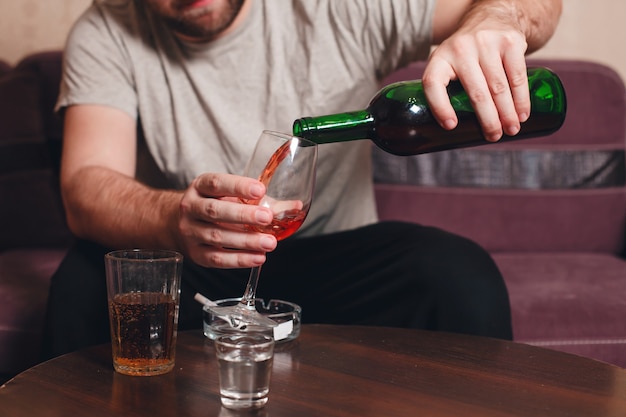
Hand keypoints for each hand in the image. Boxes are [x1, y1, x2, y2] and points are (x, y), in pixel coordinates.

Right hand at [177, 172, 277, 267]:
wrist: (176, 222)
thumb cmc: (212, 205)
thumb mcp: (230, 195)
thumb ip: (263, 200)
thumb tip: (295, 206)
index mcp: (201, 187)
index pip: (217, 184)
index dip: (238, 186)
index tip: (260, 190)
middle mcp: (191, 208)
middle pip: (215, 211)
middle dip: (243, 215)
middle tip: (267, 218)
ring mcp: (190, 232)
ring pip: (217, 237)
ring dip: (245, 241)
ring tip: (269, 243)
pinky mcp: (195, 253)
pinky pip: (217, 258)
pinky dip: (239, 260)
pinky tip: (257, 257)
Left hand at [424, 5, 529, 141]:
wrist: (491, 18)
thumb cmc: (466, 55)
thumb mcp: (448, 63)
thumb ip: (446, 90)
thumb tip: (451, 134)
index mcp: (440, 58)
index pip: (433, 84)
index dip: (440, 107)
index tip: (451, 126)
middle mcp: (461, 49)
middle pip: (475, 92)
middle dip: (488, 119)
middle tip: (494, 137)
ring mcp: (487, 44)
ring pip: (498, 87)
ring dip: (507, 113)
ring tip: (511, 130)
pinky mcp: (510, 42)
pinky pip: (517, 76)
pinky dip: (521, 98)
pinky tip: (523, 113)